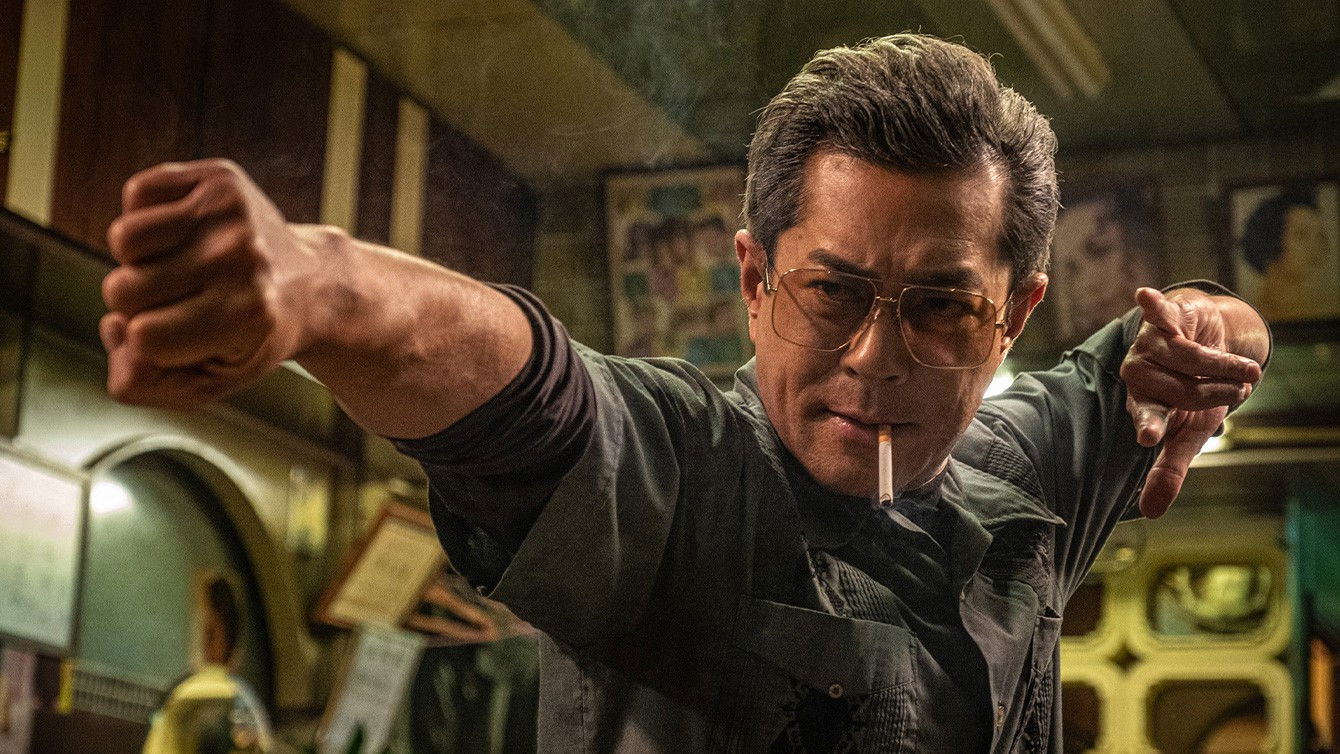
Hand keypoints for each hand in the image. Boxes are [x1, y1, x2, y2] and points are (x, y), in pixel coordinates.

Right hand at [101, 159, 319, 408]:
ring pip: (123, 239)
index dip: (151, 342)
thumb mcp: (209, 380)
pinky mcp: (221, 178)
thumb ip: (145, 384)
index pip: (143, 338)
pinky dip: (147, 216)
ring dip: (140, 258)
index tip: (189, 335)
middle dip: (141, 303)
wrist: (309, 284)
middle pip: (123, 289)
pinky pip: (137, 193)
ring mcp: (233, 214)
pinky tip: (185, 234)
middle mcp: (242, 259)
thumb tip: (115, 330)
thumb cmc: (248, 336)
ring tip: (183, 266)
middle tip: (189, 300)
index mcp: (246, 315)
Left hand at [1119, 287, 1262, 517]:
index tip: (1149, 437)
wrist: (1209, 344)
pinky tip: (1144, 297)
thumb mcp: (1187, 433)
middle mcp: (1139, 373)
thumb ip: (1168, 469)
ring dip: (1227, 367)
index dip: (1150, 425)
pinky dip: (1156, 307)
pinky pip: (1161, 314)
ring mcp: (1149, 344)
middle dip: (1219, 393)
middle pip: (1185, 390)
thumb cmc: (1194, 392)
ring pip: (1193, 360)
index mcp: (1143, 403)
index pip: (1147, 417)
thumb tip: (1150, 514)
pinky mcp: (1166, 318)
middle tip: (1235, 391)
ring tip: (1241, 371)